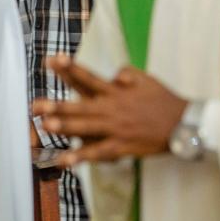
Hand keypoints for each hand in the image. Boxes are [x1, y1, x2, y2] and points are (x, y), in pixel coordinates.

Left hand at [30, 55, 186, 164]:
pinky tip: (64, 161)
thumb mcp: (145, 78)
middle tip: (36, 105)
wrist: (183, 124)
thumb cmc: (162, 100)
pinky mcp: (121, 146)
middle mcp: (112, 108)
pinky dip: (81, 157)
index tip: (50, 59)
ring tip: (45, 126)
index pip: (88, 77)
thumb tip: (112, 75)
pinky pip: (98, 153)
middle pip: (80, 105)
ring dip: (65, 127)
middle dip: (57, 105)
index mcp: (115, 91)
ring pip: (86, 128)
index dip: (69, 68)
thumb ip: (125, 74)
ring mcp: (115, 128)